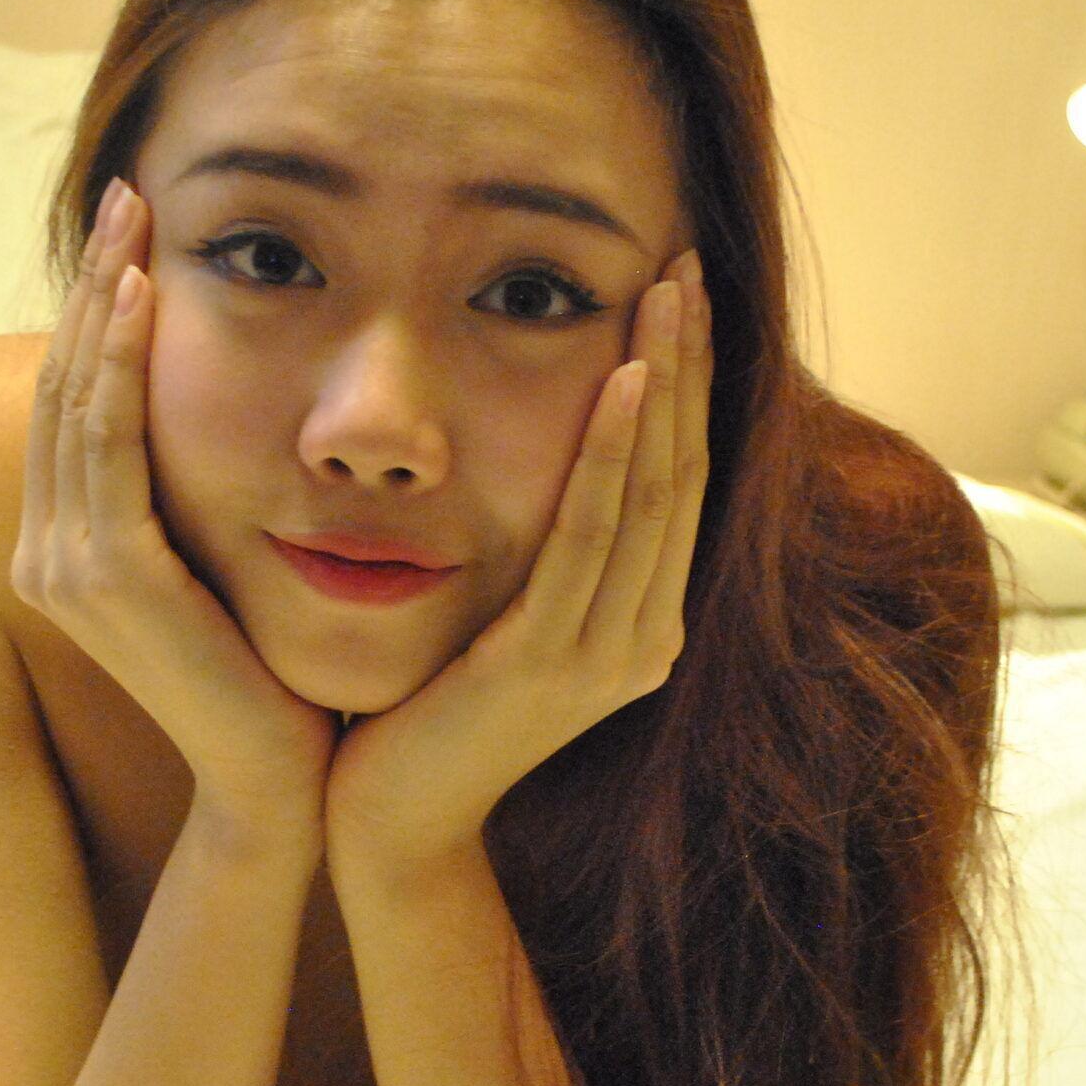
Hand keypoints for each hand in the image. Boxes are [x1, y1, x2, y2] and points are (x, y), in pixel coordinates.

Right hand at [13, 178, 336, 830]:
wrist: (276, 781)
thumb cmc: (268, 676)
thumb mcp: (221, 565)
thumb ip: (198, 498)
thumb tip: (232, 409)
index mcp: (69, 548)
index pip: (74, 404)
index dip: (96, 312)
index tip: (133, 232)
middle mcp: (49, 553)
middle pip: (62, 386)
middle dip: (94, 284)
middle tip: (128, 196)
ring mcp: (67, 566)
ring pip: (77, 401)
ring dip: (105, 302)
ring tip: (136, 223)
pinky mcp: (109, 577)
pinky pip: (108, 443)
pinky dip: (121, 364)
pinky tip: (147, 300)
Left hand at [325, 249, 711, 875]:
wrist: (394, 821)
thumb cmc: (432, 710)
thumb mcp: (507, 613)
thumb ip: (545, 549)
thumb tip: (558, 450)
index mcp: (643, 624)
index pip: (681, 481)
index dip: (691, 384)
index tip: (683, 293)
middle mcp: (646, 639)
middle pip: (685, 472)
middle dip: (691, 362)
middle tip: (687, 264)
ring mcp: (608, 656)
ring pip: (652, 493)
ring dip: (665, 384)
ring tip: (668, 294)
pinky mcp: (551, 664)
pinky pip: (591, 538)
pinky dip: (614, 456)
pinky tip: (626, 384)